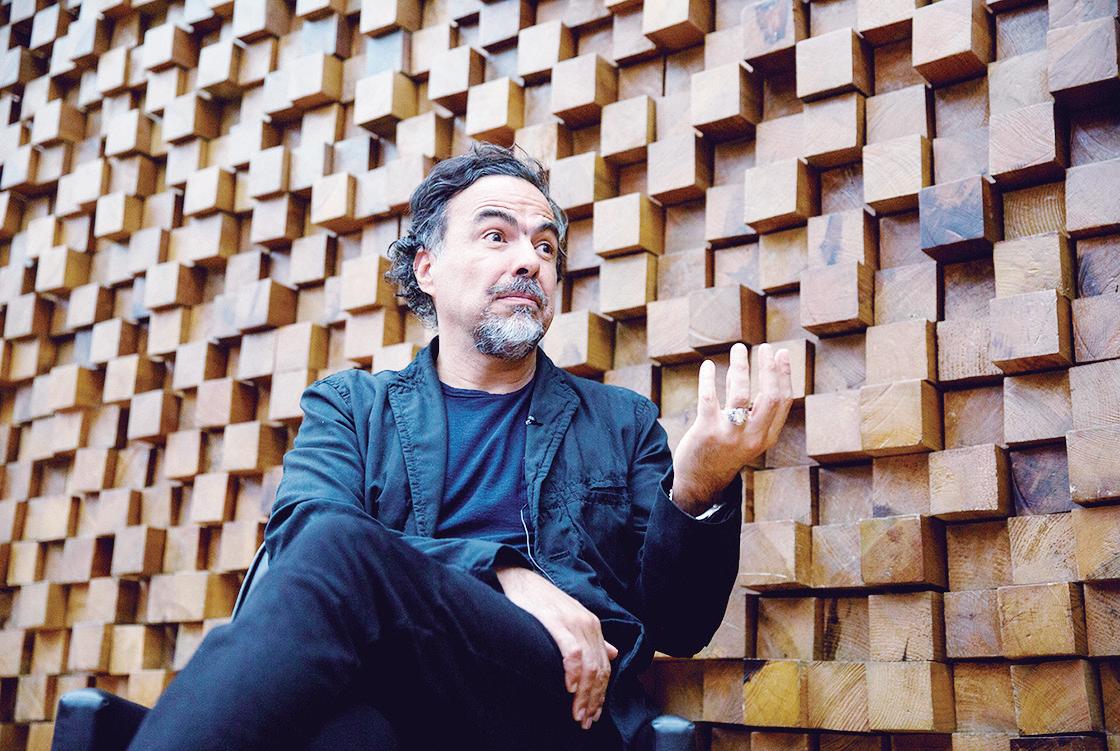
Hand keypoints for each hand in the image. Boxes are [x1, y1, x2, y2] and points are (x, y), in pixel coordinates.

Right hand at [495, 566, 617, 729]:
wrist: (522, 579)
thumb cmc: (542, 603)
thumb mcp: (571, 619)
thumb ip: (592, 639)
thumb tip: (613, 653)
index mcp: (593, 626)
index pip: (604, 667)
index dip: (601, 694)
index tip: (594, 714)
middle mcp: (588, 625)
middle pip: (599, 670)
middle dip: (593, 700)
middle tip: (585, 720)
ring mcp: (573, 622)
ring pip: (589, 665)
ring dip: (585, 694)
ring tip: (577, 712)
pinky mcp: (555, 621)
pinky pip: (572, 651)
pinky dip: (573, 672)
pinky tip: (569, 688)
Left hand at [671, 342, 793, 513]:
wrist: (701, 481)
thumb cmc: (726, 452)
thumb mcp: (749, 436)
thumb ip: (755, 411)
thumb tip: (756, 376)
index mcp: (766, 437)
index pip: (783, 401)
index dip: (784, 375)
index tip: (782, 353)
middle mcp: (752, 437)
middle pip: (769, 396)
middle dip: (768, 368)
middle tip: (764, 347)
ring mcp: (729, 434)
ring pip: (740, 394)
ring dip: (740, 367)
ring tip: (739, 349)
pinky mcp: (706, 431)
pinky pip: (709, 398)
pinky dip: (708, 378)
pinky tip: (709, 365)